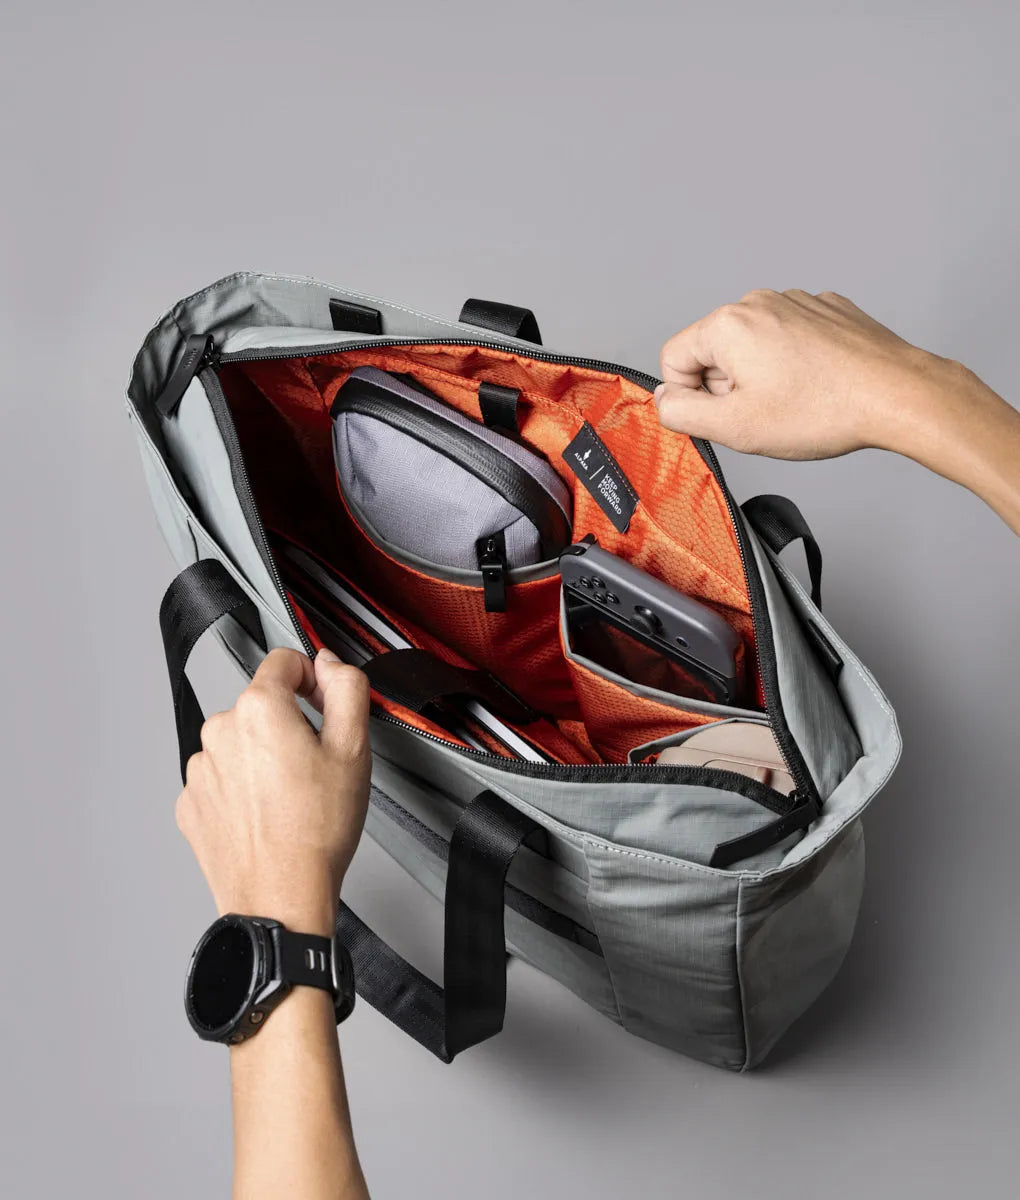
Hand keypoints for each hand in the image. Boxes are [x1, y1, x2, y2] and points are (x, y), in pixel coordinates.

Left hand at [175, 648, 370, 936]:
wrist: (281, 898)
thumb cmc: (316, 832)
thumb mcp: (354, 749)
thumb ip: (347, 688)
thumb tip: (331, 663)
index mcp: (259, 709)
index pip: (284, 661)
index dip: (313, 678)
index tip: (325, 706)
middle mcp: (220, 731)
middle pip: (262, 705)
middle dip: (290, 725)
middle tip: (316, 766)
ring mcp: (200, 769)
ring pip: (241, 743)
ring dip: (264, 758)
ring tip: (292, 798)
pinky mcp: (192, 803)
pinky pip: (222, 779)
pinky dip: (244, 789)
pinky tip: (269, 815)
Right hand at [654, 289, 1019, 531]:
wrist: (897, 395)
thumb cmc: (822, 411)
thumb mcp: (735, 427)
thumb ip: (683, 413)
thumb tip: (664, 400)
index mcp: (728, 324)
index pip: (673, 359)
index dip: (688, 397)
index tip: (723, 417)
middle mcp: (759, 301)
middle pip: (714, 351)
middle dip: (728, 386)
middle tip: (762, 414)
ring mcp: (798, 301)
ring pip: (753, 345)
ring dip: (761, 376)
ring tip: (795, 402)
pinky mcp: (828, 310)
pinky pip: (790, 338)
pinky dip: (794, 363)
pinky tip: (818, 385)